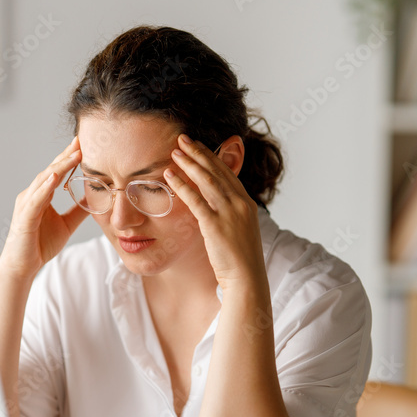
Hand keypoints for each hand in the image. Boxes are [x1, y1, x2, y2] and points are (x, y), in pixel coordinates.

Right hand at [0, 137, 89, 280]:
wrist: (23, 267)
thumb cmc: (40, 245)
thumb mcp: (66, 224)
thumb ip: (78, 210)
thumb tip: (95, 198)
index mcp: (40, 196)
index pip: (56, 171)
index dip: (69, 158)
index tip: (84, 143)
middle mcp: (31, 195)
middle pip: (50, 170)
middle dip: (66, 155)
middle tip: (81, 140)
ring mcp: (26, 204)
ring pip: (44, 180)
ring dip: (59, 166)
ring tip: (74, 154)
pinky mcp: (24, 217)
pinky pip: (36, 199)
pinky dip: (45, 187)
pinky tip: (55, 177)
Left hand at [164, 134, 267, 288]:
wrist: (247, 278)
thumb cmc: (240, 260)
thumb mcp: (239, 231)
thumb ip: (229, 216)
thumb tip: (215, 210)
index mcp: (247, 203)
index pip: (227, 173)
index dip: (211, 157)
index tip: (198, 145)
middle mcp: (240, 203)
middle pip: (217, 171)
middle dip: (199, 152)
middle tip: (182, 138)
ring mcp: (229, 212)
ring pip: (206, 180)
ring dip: (189, 163)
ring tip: (174, 151)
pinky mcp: (215, 224)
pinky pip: (195, 199)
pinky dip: (181, 185)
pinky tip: (169, 175)